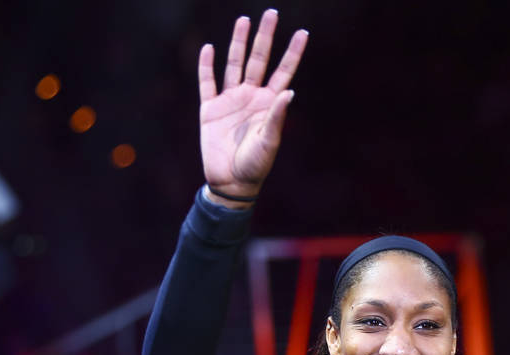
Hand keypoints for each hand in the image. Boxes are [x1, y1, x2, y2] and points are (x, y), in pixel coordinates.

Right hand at [198, 10, 307, 203]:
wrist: (230, 183)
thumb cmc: (255, 166)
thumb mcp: (269, 142)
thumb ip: (277, 117)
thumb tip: (289, 92)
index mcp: (268, 104)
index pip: (283, 72)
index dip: (293, 53)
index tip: (303, 32)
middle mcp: (251, 97)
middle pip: (259, 60)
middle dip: (265, 37)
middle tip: (271, 13)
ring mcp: (230, 101)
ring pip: (234, 65)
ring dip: (238, 43)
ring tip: (243, 20)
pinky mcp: (210, 109)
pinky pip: (207, 83)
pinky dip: (207, 66)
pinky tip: (209, 48)